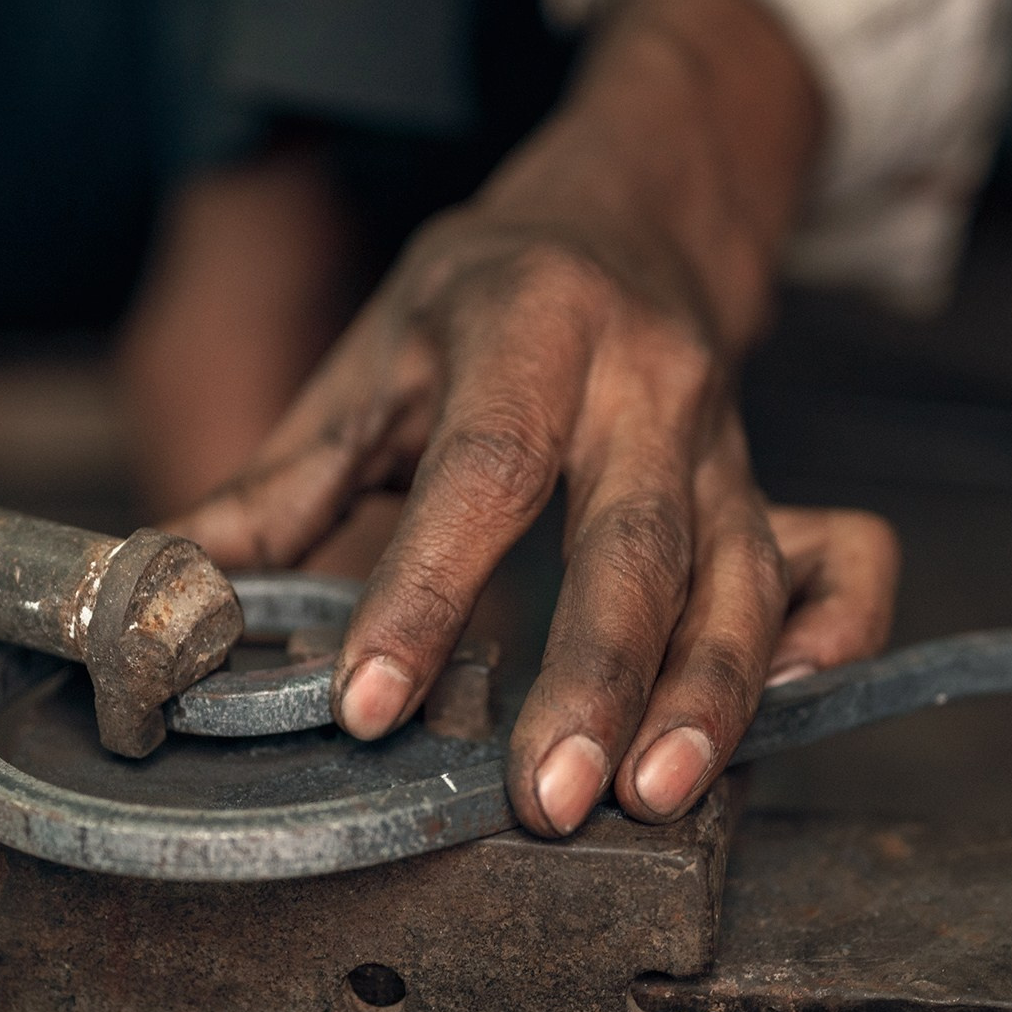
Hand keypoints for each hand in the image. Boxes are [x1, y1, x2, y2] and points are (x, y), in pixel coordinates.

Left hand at [172, 0, 899, 833]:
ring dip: (705, 697)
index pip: (482, 470)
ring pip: (739, 575)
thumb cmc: (488, 298)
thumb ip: (281, 480)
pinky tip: (785, 714)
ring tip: (654, 800)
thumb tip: (170, 587)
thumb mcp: (376, 355)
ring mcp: (727, 440)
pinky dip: (834, 636)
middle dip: (595, 678)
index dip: (427, 589)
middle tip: (550, 800)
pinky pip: (842, 560)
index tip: (372, 702)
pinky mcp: (774, 483)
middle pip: (634, 541)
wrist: (633, 212)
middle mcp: (646, 383)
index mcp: (527, 330)